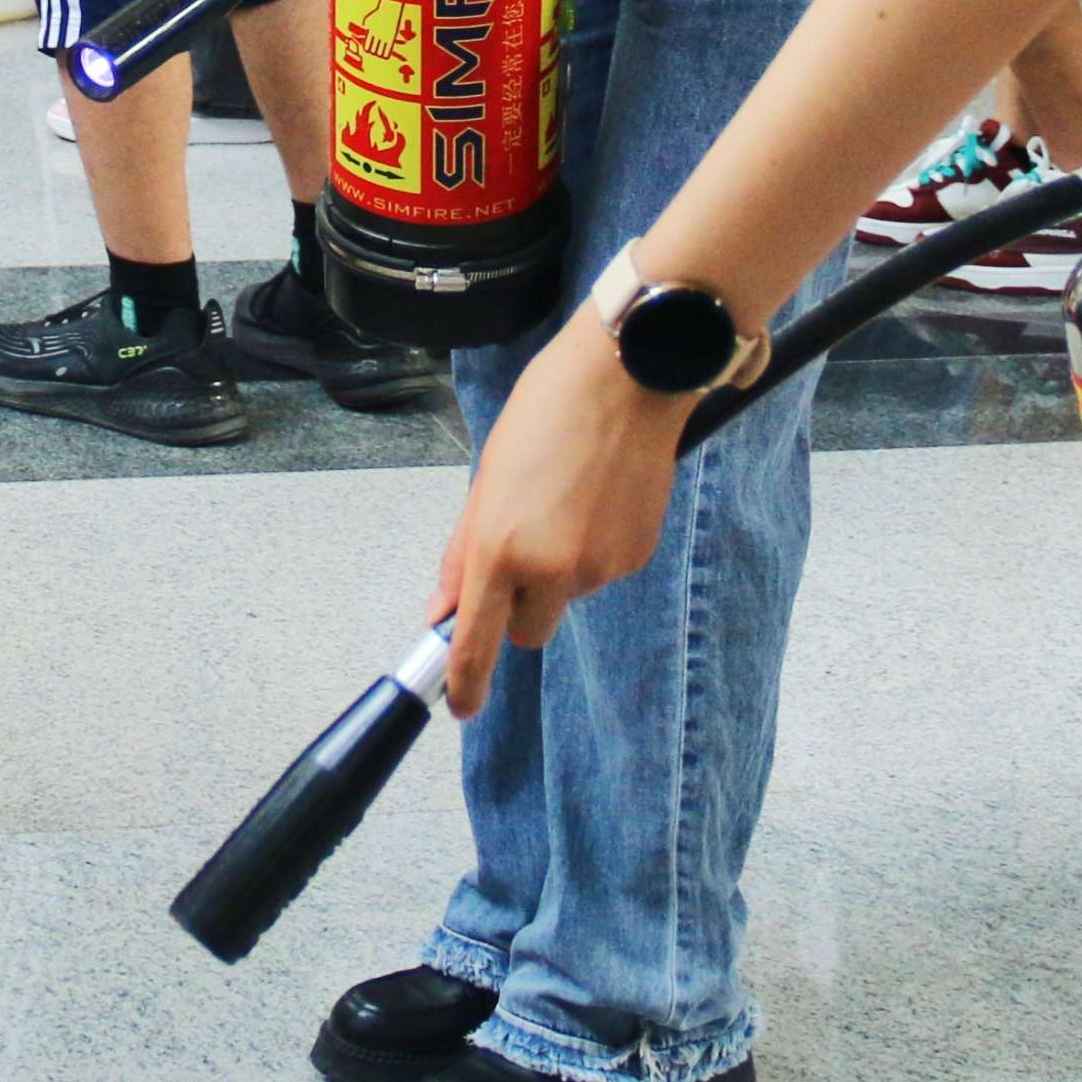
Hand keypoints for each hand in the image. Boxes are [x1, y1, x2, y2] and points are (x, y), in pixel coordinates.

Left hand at [434, 317, 684, 716]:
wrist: (627, 377)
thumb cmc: (547, 410)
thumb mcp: (487, 478)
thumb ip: (464, 552)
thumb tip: (445, 608)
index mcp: (500, 546)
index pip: (478, 641)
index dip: (466, 682)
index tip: (460, 705)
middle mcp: (551, 568)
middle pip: (527, 630)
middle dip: (518, 606)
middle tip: (520, 550)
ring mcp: (600, 566)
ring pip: (566, 596)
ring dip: (558, 569)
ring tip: (565, 498)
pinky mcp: (636, 555)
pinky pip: (601, 573)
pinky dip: (593, 550)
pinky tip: (597, 499)